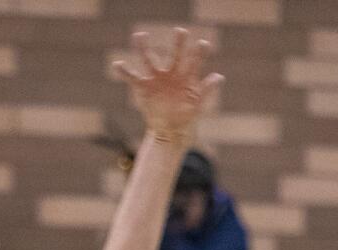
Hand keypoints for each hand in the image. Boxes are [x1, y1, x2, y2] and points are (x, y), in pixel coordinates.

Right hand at [113, 29, 222, 143]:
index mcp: (187, 77)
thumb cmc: (187, 117)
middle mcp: (172, 74)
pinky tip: (117, 65)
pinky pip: (132, 78)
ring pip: (149, 61)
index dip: (199, 53)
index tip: (203, 43)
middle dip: (178, 44)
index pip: (195, 62)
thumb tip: (219, 76)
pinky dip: (124, 72)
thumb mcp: (198, 105)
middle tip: (181, 31)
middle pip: (175, 55)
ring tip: (140, 36)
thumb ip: (207, 90)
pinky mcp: (144, 88)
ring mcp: (157, 79)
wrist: (171, 132)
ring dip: (143, 49)